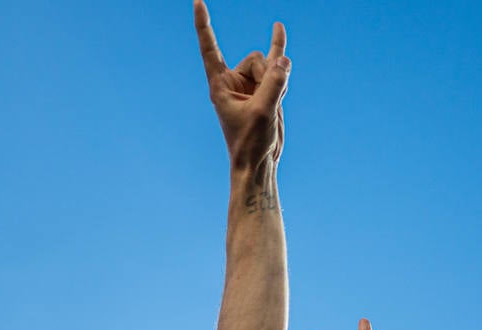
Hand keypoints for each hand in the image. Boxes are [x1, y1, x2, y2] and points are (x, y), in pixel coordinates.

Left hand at [194, 1, 289, 171]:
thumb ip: (274, 83)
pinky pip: (275, 63)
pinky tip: (278, 27)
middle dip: (267, 75)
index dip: (204, 25)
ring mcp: (250, 84)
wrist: (259, 161)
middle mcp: (233, 81)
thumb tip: (283, 59)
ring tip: (273, 105)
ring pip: (269, 64)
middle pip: (255, 58)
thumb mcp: (263, 111)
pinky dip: (277, 46)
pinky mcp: (265, 88)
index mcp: (220, 85)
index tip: (197, 1)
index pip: (210, 48)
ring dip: (278, 80)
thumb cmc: (251, 142)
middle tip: (265, 102)